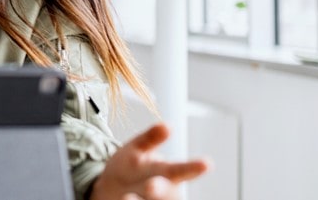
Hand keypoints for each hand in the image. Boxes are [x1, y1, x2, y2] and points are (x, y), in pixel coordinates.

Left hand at [90, 123, 209, 199]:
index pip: (181, 170)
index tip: (206, 163)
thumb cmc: (131, 168)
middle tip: (151, 186)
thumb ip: (151, 138)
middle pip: (165, 192)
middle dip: (159, 189)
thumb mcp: (138, 149)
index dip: (193, 168)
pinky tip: (125, 199)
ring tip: (129, 196)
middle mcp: (162, 191)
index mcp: (167, 173)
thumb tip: (167, 126)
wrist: (110, 190)